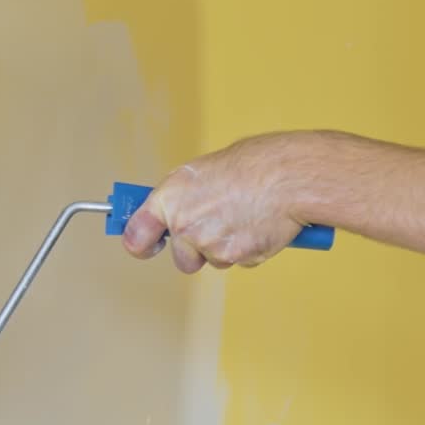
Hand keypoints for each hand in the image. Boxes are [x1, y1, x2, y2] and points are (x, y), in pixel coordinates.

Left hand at [121, 133, 310, 273]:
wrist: (287, 176)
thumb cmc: (254, 164)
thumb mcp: (205, 171)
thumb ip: (186, 195)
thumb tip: (179, 209)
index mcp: (171, 197)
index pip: (137, 234)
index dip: (141, 244)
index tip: (146, 245)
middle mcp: (185, 224)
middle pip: (181, 256)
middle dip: (198, 249)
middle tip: (220, 224)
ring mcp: (210, 245)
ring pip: (214, 259)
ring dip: (227, 246)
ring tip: (245, 216)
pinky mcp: (236, 258)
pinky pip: (240, 260)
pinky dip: (249, 247)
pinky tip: (259, 223)